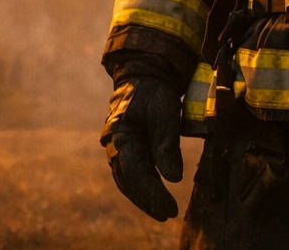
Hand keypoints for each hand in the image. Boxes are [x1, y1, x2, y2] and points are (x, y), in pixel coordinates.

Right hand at [101, 76, 182, 220]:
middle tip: (168, 214)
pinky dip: (144, 185)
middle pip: (127, 180)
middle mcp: (115, 144)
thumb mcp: (164, 114)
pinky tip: (157, 194)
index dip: (151, 193)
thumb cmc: (154, 91)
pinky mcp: (128, 146)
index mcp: (120, 134)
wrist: (144, 74)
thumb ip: (166, 144)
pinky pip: (133, 171)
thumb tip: (173, 178)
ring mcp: (120, 145)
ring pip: (128, 178)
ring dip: (144, 196)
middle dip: (146, 200)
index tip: (168, 207)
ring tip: (163, 210)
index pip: (135, 172)